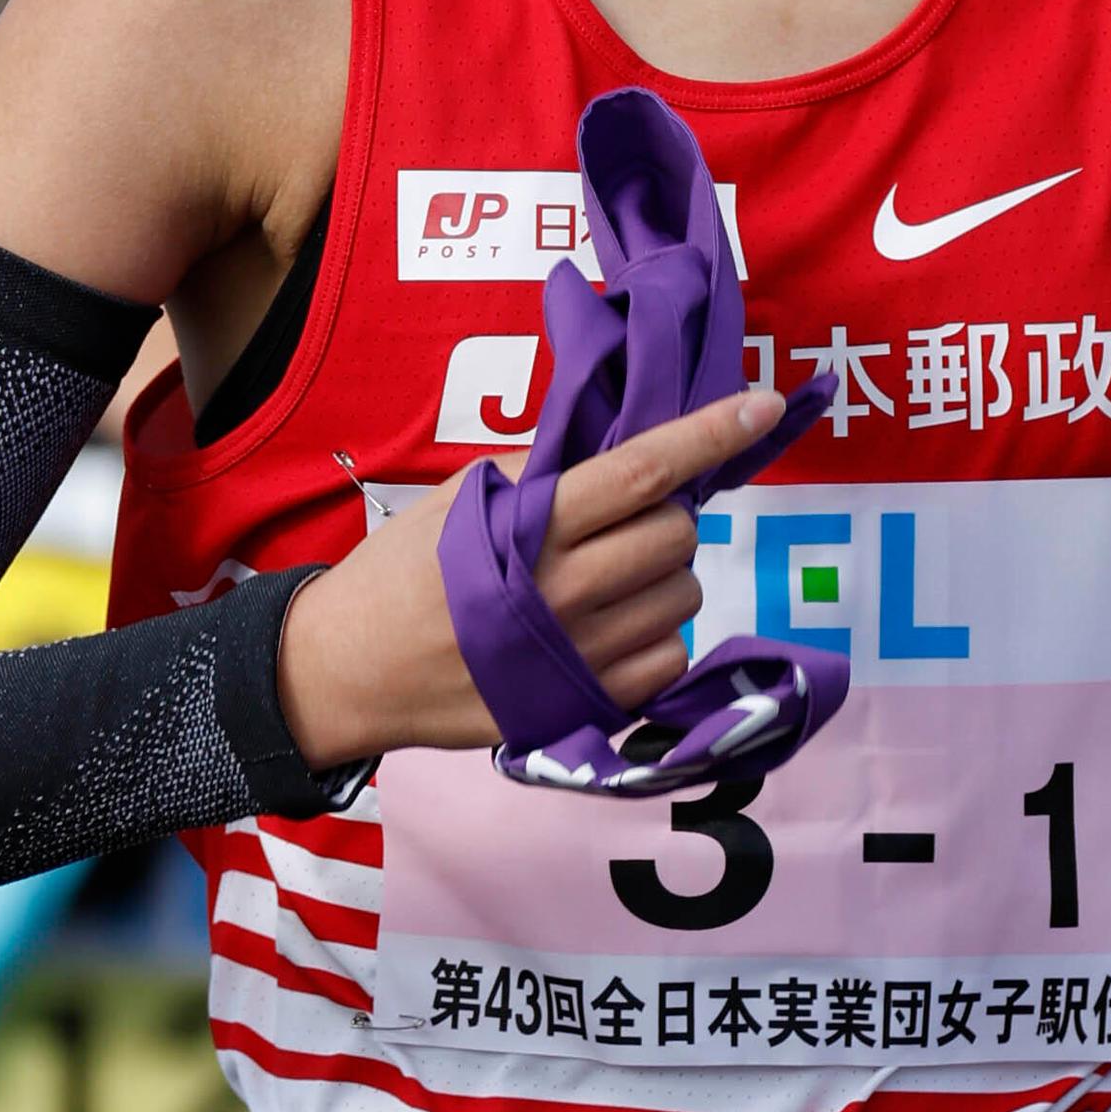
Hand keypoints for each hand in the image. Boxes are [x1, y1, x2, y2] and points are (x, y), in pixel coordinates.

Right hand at [274, 379, 790, 771]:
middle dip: (668, 517)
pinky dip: (655, 639)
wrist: (349, 672)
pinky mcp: (582, 707)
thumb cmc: (399, 575)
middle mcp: (562, 590)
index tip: (762, 404)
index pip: (641, 470)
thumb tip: (614, 444)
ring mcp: (577, 655)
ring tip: (609, 582)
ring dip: (663, 578)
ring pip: (683, 596)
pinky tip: (608, 630)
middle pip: (676, 534)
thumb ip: (536, 471)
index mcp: (531, 526)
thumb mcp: (456, 501)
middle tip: (624, 526)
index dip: (709, 435)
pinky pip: (669, 660)